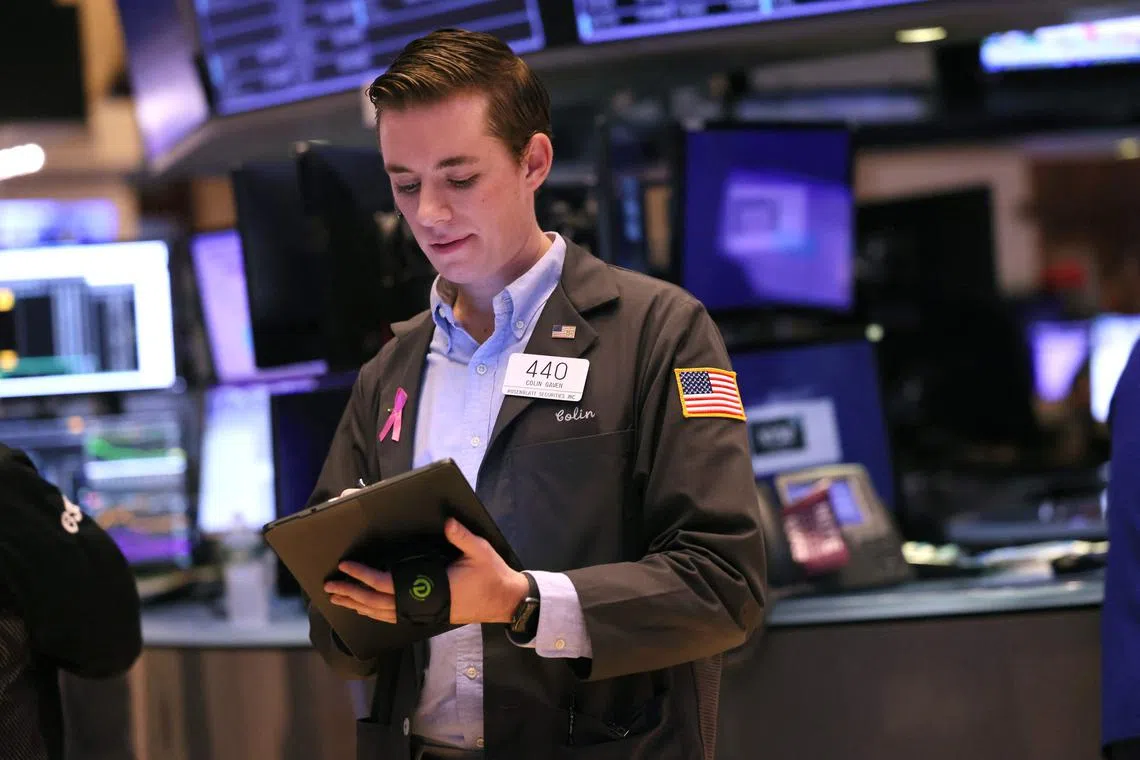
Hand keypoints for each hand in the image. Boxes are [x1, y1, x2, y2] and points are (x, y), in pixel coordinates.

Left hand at [324, 518, 528, 625]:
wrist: (503, 601)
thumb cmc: (490, 575)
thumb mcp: (480, 551)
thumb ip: (462, 537)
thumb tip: (447, 522)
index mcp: (430, 588)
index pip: (389, 585)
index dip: (365, 577)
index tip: (347, 567)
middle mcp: (421, 604)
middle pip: (377, 603)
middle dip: (351, 593)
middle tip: (329, 586)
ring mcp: (421, 612)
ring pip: (381, 613)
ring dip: (358, 604)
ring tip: (338, 598)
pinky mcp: (424, 615)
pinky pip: (392, 616)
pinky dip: (373, 612)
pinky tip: (363, 608)